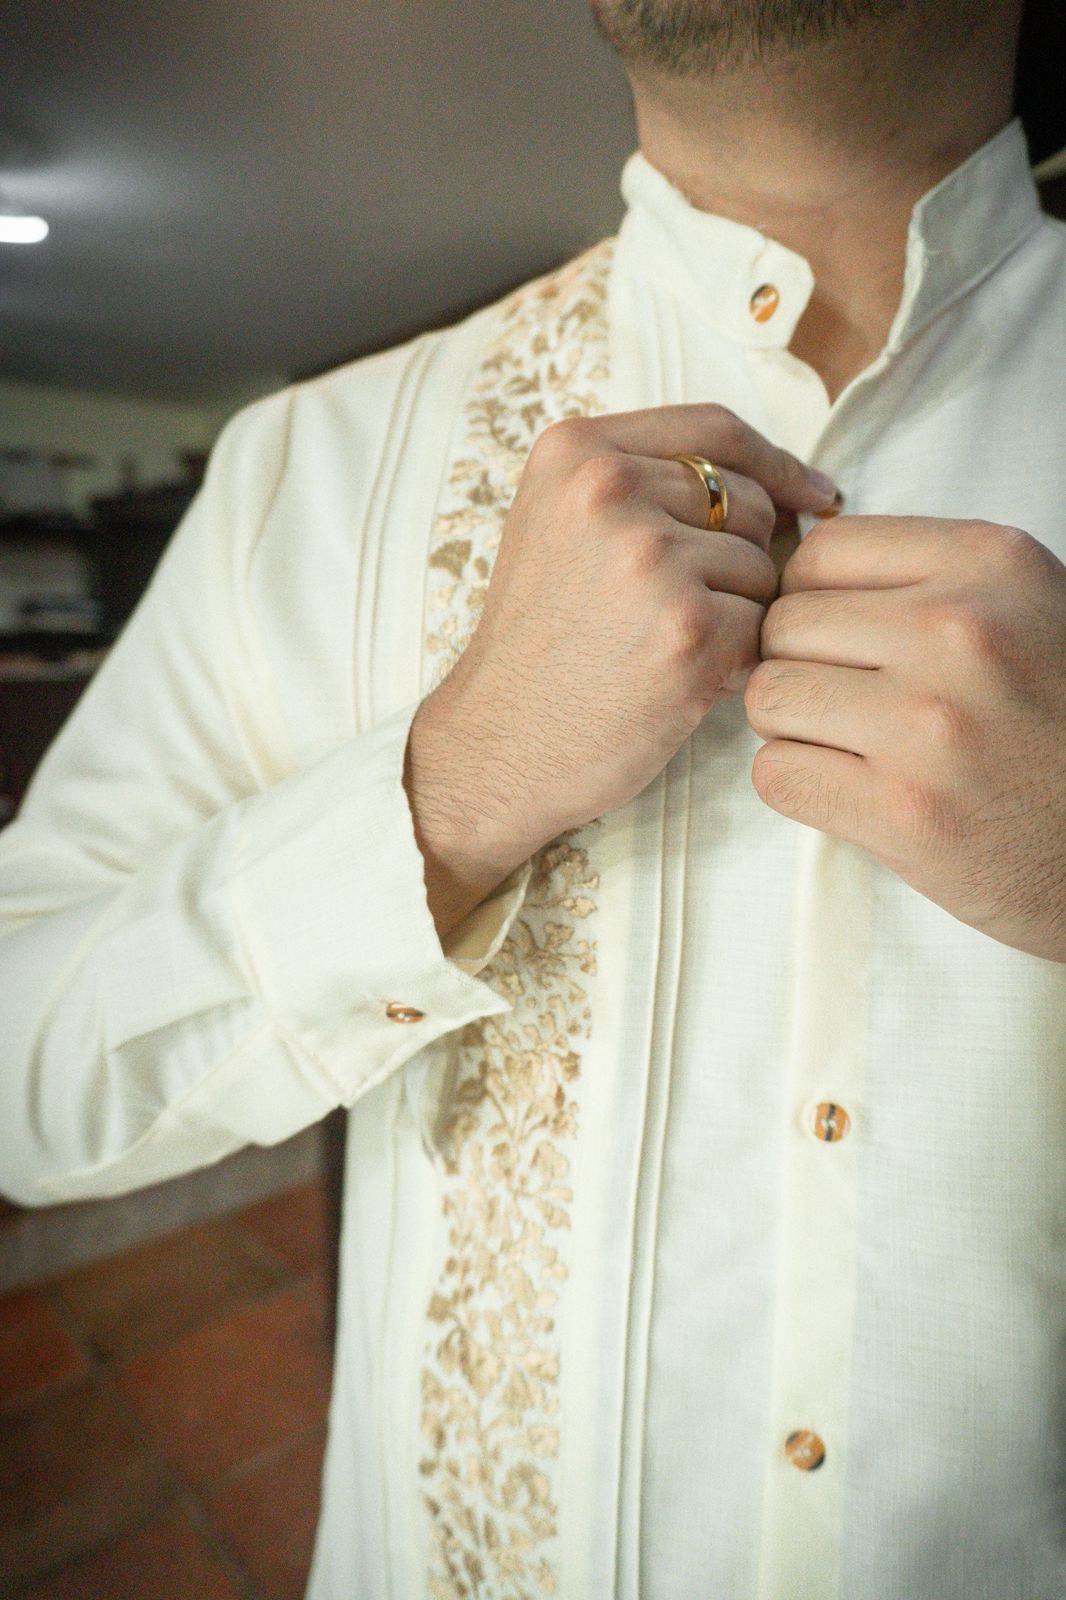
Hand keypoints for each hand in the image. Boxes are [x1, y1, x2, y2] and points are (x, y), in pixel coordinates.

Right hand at [413, 403, 836, 862]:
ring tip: (667, 648)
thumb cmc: (537, 648)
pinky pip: (762, 627)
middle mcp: (610, 491)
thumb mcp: (556, 527)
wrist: (496, 746)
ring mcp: (650, 559)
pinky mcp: (687, 629)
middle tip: (685, 611)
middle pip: (748, 500)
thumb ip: (641, 484)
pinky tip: (681, 682)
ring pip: (762, 566)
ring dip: (738, 612)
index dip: (777, 462)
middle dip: (742, 556)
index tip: (813, 494)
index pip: (716, 429)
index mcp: (576, 453)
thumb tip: (776, 484)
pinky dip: (737, 661)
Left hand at [744, 515, 1065, 961]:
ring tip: (851, 747)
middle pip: (784, 625)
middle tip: (849, 705)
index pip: (821, 553)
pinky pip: (775, 773)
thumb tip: (789, 572)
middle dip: (799, 667)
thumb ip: (921, 580)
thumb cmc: (1057, 723)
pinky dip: (798, 785)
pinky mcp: (904, 811)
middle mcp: (959, 631)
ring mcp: (929, 723)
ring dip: (792, 727)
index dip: (813, 600)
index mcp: (991, 563)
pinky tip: (854, 791)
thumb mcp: (1022, 608)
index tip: (843, 640)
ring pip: (769, 697)